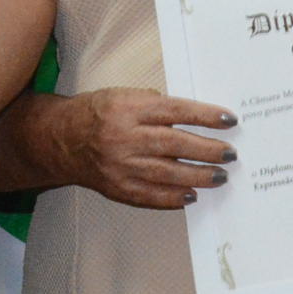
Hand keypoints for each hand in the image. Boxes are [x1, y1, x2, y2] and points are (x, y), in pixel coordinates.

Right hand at [19, 89, 237, 210]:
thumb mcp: (125, 96)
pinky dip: (174, 197)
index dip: (205, 116)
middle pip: (175, 144)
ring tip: (219, 176)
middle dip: (208, 150)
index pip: (175, 111)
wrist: (62, 140)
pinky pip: (151, 195)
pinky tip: (192, 195)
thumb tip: (197, 117)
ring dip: (198, 176)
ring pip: (167, 174)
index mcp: (128, 109)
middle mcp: (125, 137)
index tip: (229, 120)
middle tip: (230, 154)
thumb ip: (157, 105)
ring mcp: (120, 166)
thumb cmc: (99, 113)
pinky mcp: (117, 187)